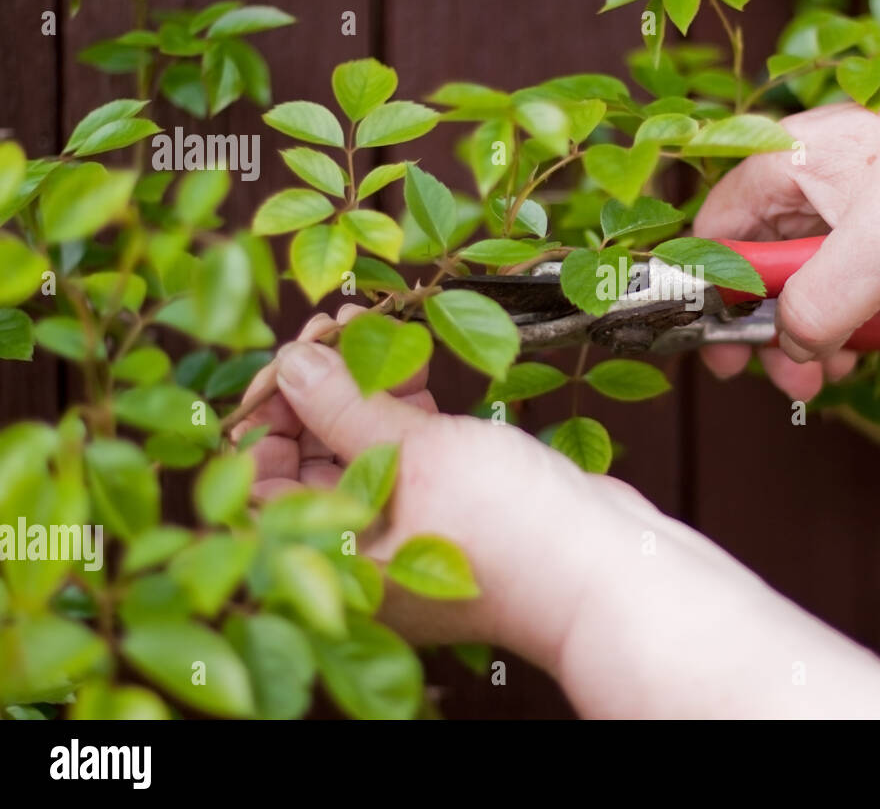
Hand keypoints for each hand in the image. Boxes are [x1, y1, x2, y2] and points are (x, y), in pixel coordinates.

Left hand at [232, 305, 639, 671]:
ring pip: (358, 451)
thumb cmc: (512, 532)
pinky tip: (414, 368)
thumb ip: (347, 405)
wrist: (607, 568)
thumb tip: (293, 363)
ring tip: (374, 327)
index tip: (289, 362)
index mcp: (333, 561)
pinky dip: (403, 410)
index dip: (266, 417)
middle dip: (316, 390)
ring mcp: (406, 533)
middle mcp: (361, 553)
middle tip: (333, 330)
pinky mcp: (448, 510)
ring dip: (361, 389)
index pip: (257, 487)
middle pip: (307, 463)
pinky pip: (406, 454)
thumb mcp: (418, 455)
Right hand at [694, 87, 879, 380]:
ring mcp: (864, 193)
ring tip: (840, 370)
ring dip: (823, 328)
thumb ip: (811, 310)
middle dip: (777, 327)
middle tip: (791, 381)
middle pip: (767, 260)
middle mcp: (817, 173)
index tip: (723, 349)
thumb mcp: (870, 256)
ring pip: (819, 271)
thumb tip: (790, 347)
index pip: (716, 232)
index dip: (712, 297)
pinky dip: (865, 309)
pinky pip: (865, 269)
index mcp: (787, 162)